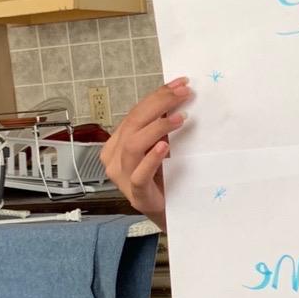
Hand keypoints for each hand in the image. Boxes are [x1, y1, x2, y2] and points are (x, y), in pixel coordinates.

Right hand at [99, 77, 191, 225]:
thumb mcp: (162, 150)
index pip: (135, 113)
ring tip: (179, 119)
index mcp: (117, 143)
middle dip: (159, 104)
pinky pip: (139, 173)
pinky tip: (164, 147)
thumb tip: (179, 101)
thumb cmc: (165, 180)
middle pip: (133, 123)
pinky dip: (151, 158)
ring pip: (133, 145)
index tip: (180, 83)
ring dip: (157, 128)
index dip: (157, 96)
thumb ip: (162, 130)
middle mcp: (114, 157)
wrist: (169, 214)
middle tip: (184, 93)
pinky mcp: (136, 194)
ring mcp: (122, 176)